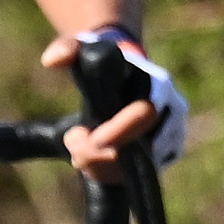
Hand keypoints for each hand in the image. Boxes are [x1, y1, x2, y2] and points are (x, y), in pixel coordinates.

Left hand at [45, 25, 190, 174]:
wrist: (120, 72)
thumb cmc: (100, 59)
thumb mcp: (81, 48)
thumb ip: (66, 49)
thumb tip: (51, 60)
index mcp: (156, 85)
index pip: (145, 114)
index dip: (119, 130)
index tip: (91, 138)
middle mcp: (171, 111)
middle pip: (142, 149)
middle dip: (101, 156)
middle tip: (73, 147)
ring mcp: (171, 135)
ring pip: (138, 168)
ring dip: (101, 166)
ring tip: (77, 151)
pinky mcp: (165, 154)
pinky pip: (139, 175)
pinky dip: (110, 174)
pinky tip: (91, 163)